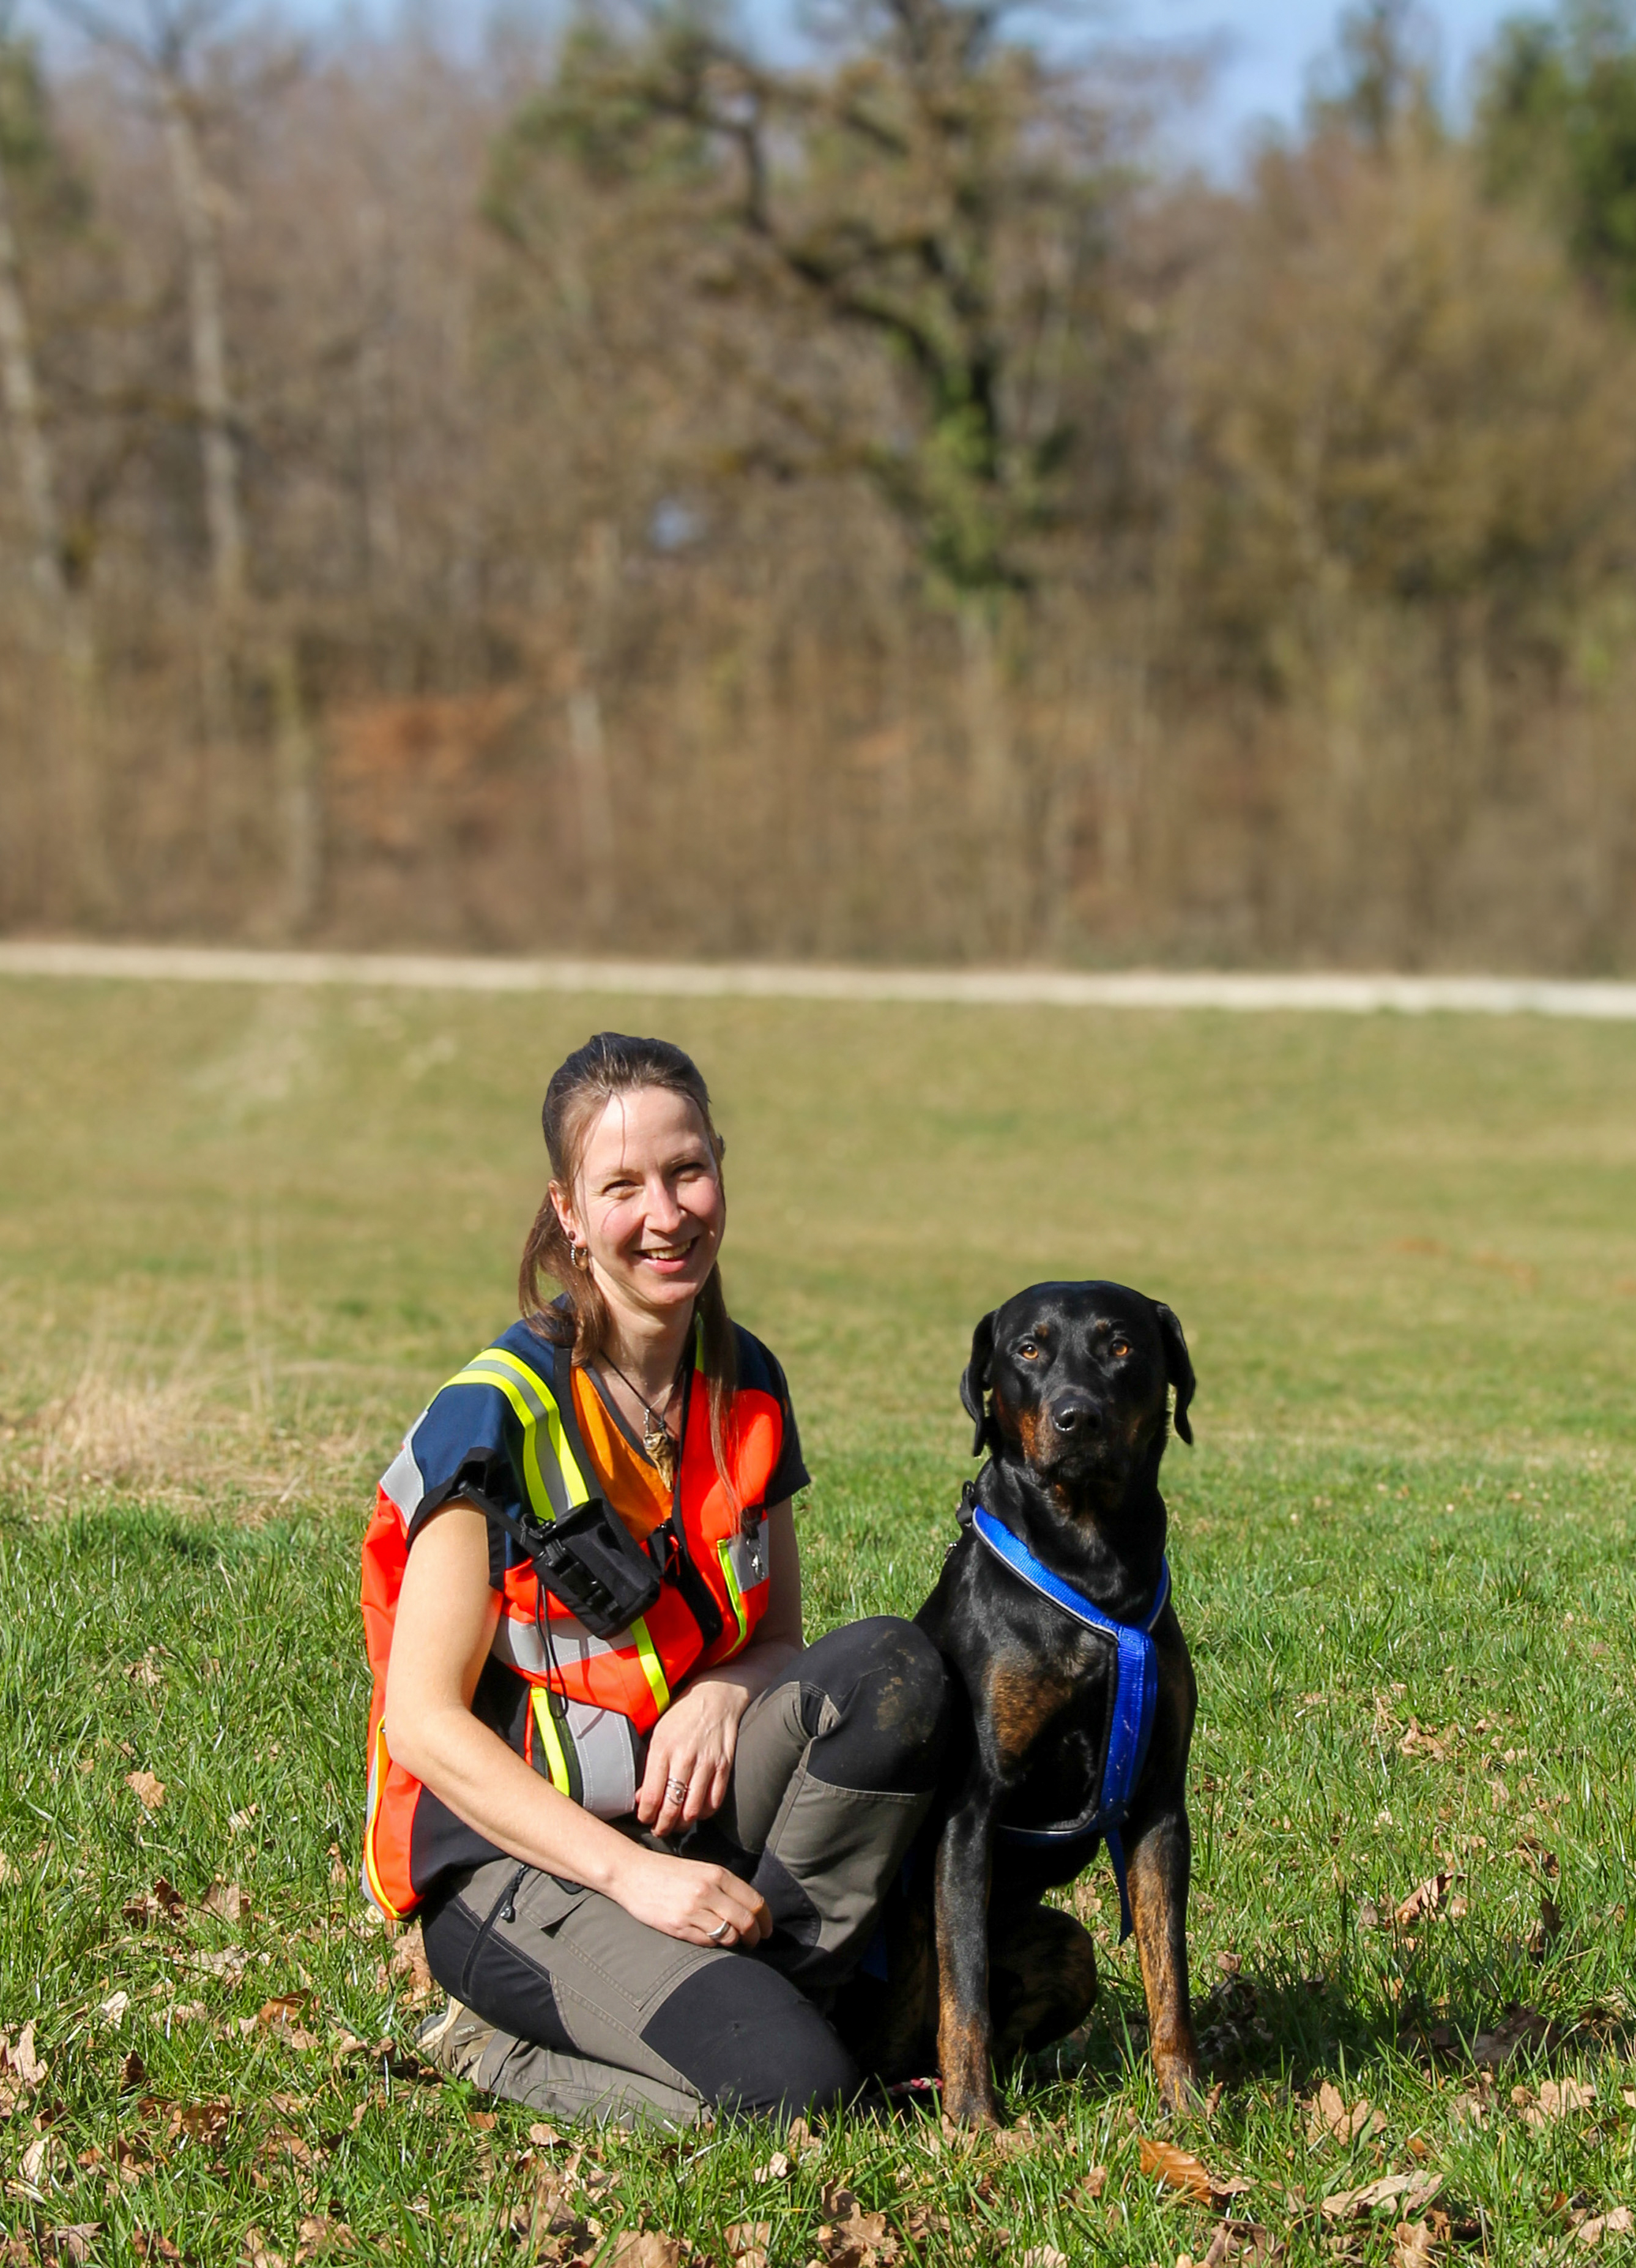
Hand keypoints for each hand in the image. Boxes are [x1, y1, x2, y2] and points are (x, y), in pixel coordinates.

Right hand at [613, 1844, 771, 1949]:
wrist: (633, 1873)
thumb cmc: (669, 1873)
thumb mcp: (701, 1870)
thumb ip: (724, 1887)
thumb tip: (749, 1910)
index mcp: (718, 1874)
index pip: (754, 1901)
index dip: (765, 1920)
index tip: (767, 1930)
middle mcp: (709, 1891)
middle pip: (747, 1921)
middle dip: (755, 1936)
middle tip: (754, 1942)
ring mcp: (694, 1909)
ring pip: (730, 1934)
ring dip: (736, 1942)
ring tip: (734, 1942)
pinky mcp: (679, 1926)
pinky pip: (708, 1941)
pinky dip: (715, 1943)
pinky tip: (711, 1938)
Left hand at [636, 1679, 748, 1836]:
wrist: (717, 1694)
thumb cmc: (682, 1714)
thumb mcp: (659, 1733)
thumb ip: (650, 1766)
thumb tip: (641, 1798)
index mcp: (662, 1748)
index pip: (651, 1795)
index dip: (646, 1815)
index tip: (644, 1819)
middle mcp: (684, 1756)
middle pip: (672, 1807)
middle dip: (663, 1826)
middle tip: (659, 1830)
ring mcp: (707, 1762)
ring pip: (693, 1809)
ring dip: (683, 1824)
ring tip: (676, 1825)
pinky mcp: (725, 1765)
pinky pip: (715, 1801)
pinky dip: (704, 1813)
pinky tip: (696, 1812)